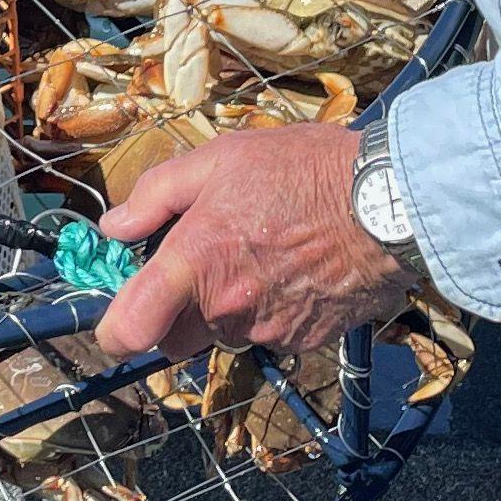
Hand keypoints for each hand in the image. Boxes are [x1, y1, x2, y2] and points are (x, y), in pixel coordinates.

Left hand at [89, 120, 428, 361]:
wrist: (386, 204)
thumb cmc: (301, 171)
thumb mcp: (219, 159)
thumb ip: (156, 195)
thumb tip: (114, 226)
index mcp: (195, 263)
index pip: (130, 331)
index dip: (114, 332)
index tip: (118, 321)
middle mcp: (226, 308)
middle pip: (174, 340)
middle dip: (174, 315)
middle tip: (199, 269)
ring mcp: (267, 330)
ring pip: (225, 335)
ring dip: (228, 309)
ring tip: (260, 256)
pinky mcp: (304, 341)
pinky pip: (269, 335)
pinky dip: (271, 311)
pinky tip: (294, 271)